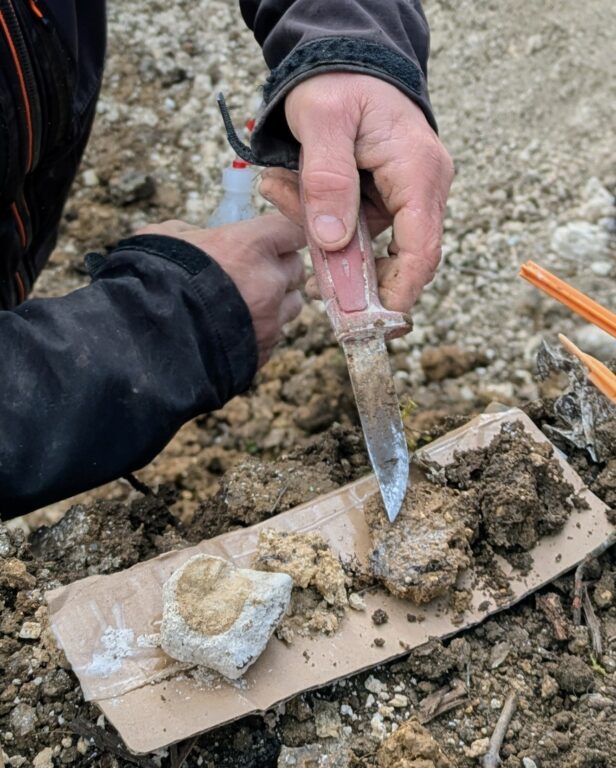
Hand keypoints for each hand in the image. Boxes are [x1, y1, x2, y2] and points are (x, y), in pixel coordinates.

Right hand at [137, 215, 305, 366]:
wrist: (148, 337)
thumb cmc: (153, 277)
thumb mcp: (167, 236)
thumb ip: (195, 233)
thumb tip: (199, 237)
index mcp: (252, 245)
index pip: (292, 229)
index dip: (284, 234)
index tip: (273, 238)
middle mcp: (270, 281)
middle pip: (297, 268)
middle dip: (280, 268)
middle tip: (255, 271)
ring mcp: (270, 319)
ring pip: (293, 305)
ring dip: (278, 302)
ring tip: (248, 303)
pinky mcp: (263, 349)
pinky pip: (275, 335)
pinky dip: (262, 331)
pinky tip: (235, 329)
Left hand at [259, 73, 453, 311]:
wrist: (345, 59)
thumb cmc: (337, 82)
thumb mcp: (322, 122)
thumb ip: (328, 180)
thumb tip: (333, 242)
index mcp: (418, 172)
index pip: (422, 249)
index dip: (400, 292)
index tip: (373, 323)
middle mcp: (423, 188)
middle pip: (397, 256)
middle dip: (347, 263)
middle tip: (302, 248)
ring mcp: (406, 195)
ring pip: (368, 243)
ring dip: (321, 232)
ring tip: (283, 187)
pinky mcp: (386, 198)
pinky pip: (355, 227)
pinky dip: (321, 218)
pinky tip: (291, 189)